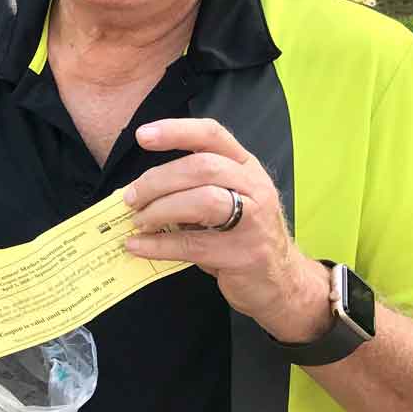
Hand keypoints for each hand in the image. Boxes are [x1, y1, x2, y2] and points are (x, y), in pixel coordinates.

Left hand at [123, 118, 330, 341]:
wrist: (281, 281)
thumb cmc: (242, 234)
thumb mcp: (229, 199)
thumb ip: (194, 186)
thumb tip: (139, 189)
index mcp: (246, 166)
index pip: (212, 135)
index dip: (176, 131)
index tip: (143, 135)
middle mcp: (254, 187)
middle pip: (202, 168)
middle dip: (158, 181)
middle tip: (131, 198)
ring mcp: (253, 221)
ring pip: (201, 202)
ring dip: (160, 209)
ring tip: (138, 221)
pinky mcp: (242, 255)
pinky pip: (192, 244)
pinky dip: (158, 244)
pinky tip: (137, 245)